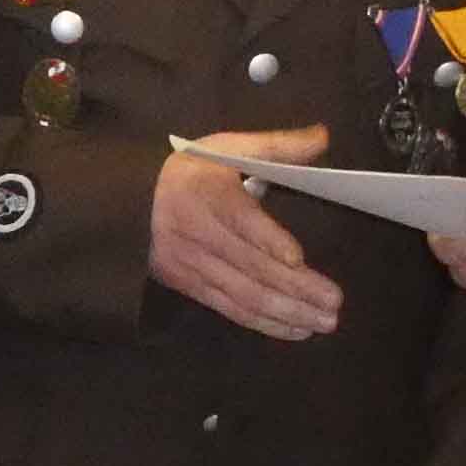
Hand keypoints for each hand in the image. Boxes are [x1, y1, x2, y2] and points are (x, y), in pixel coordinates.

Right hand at [154, 129, 343, 339]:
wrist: (132, 202)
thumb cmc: (192, 171)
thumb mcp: (227, 147)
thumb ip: (277, 146)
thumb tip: (322, 137)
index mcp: (207, 191)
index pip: (239, 218)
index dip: (268, 240)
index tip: (297, 259)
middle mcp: (197, 232)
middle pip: (250, 265)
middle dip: (295, 288)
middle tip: (334, 303)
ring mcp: (192, 265)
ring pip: (244, 294)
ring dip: (287, 312)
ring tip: (324, 322)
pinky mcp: (190, 286)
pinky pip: (231, 310)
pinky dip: (266, 323)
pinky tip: (296, 329)